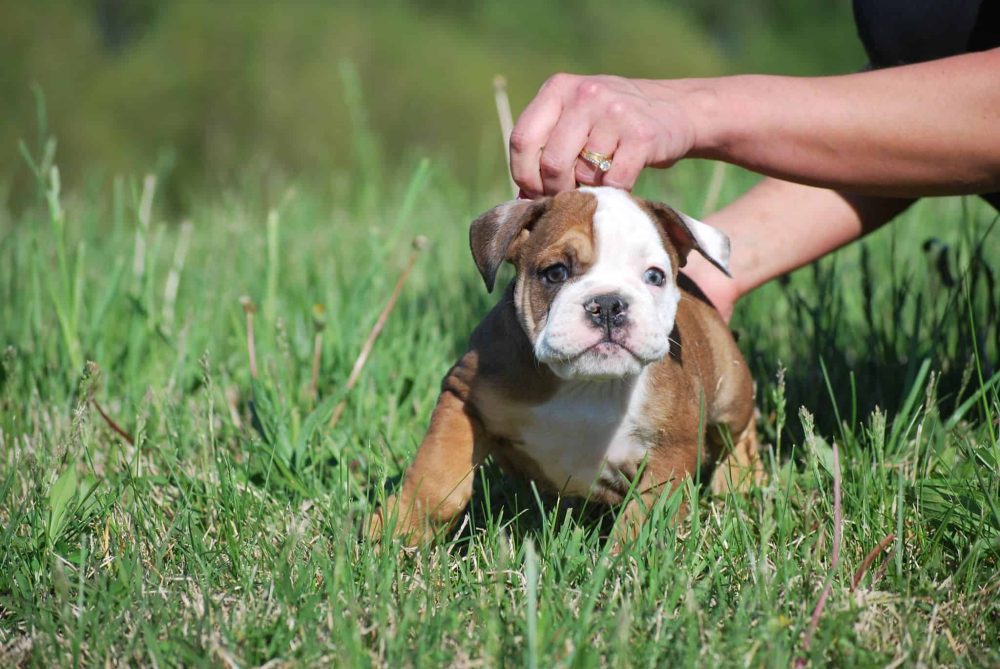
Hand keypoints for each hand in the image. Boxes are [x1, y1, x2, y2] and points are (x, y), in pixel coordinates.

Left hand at [510, 74, 700, 196]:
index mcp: (558, 88)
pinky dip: (615, 193)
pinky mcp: (643, 135)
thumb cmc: (611, 124)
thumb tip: (521, 200)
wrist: (675, 110)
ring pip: (585, 176)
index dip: (524, 175)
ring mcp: (615, 113)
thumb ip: (545, 147)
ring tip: (601, 179)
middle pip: (552, 164)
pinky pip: (615, 183)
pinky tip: (620, 182)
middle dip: (556, 190)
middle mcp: (585, 95)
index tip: (535, 191)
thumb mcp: (574, 118)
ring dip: (590, 190)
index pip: (522, 140)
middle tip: (568, 195)